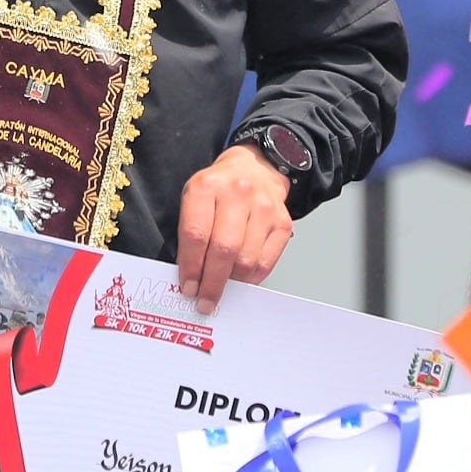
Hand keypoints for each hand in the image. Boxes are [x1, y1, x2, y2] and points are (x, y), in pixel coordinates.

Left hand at [174, 145, 293, 314]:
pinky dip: (251, 278)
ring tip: (221, 292)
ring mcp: (264, 208)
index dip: (191, 266)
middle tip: (205, 302)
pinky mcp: (282, 223)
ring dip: (232, 283)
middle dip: (212, 283)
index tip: (188, 288)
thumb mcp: (194, 197)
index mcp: (207, 186)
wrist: (255, 169)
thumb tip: (190, 277)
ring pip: (247, 260)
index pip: (196, 234)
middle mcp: (238, 194)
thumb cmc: (219, 189)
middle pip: (224, 250)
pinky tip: (240, 281)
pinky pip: (265, 262)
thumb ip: (190, 232)